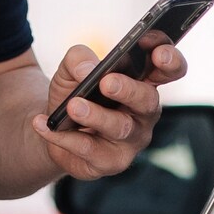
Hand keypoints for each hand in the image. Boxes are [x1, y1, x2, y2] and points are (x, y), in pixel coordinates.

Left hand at [31, 39, 186, 179]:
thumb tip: (87, 70)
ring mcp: (131, 140)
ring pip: (120, 128)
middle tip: (106, 82)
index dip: (169, 60)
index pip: (169, 70)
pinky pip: (89, 149)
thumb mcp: (70, 69)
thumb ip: (78, 59)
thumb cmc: (74, 92)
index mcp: (143, 82)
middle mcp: (144, 113)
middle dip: (128, 90)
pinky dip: (64, 136)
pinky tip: (44, 124)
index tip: (157, 52)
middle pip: (148, 100)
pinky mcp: (110, 162)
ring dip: (95, 116)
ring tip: (72, 107)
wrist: (52, 127)